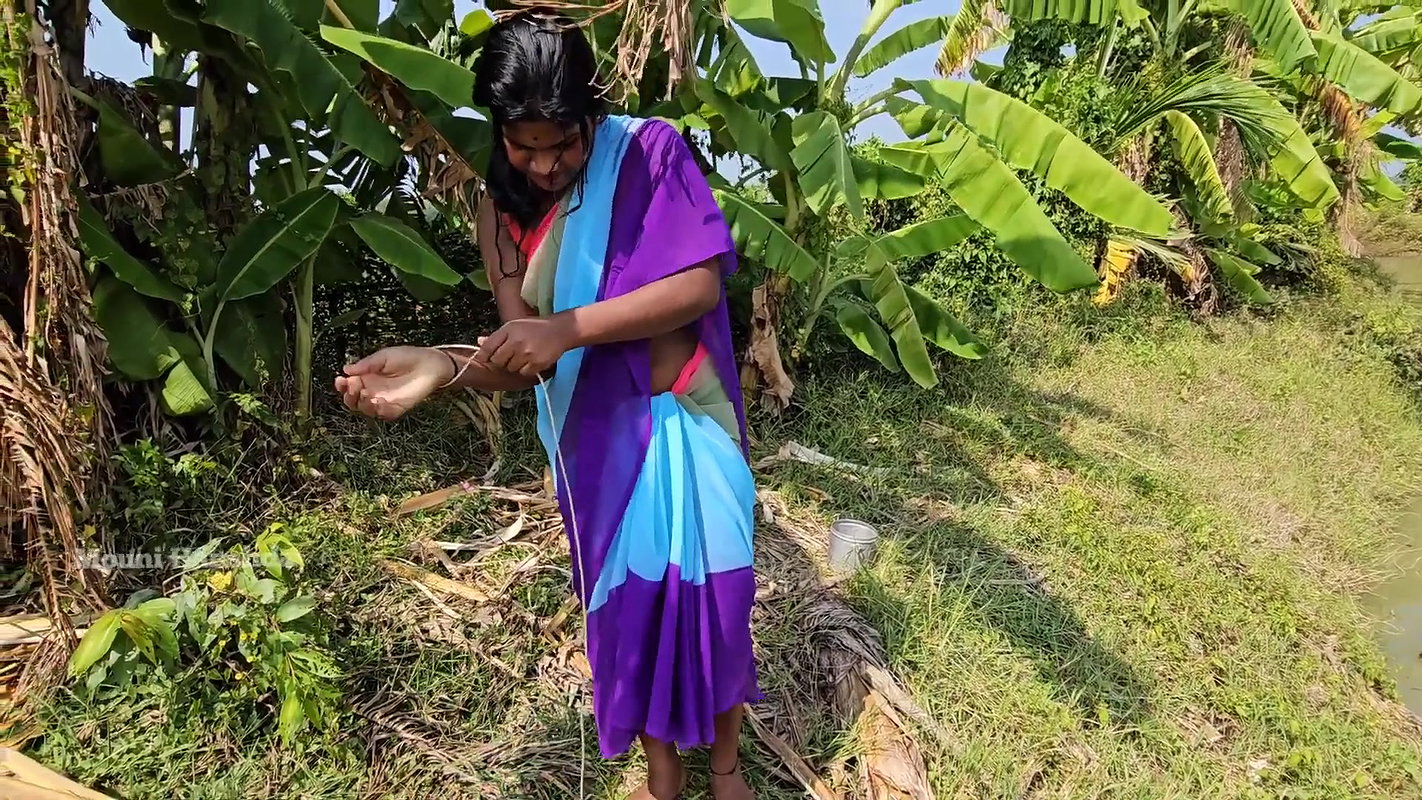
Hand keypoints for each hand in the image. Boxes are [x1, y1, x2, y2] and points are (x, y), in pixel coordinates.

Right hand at [333, 346, 453, 420]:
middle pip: (353, 401)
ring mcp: (383, 401)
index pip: (348, 386)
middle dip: (349, 395)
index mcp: (367, 378)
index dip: (342, 385)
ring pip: (364, 409)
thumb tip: (347, 369)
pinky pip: (382, 414)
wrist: (430, 364)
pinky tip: (377, 401)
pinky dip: (377, 410)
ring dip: (361, 403)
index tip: (340, 380)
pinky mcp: (396, 408)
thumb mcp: (384, 356)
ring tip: (365, 393)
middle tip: (354, 385)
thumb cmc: (408, 357)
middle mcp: (372, 391)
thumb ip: (366, 364)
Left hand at [473, 316, 573, 377]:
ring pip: (510, 368)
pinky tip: (531, 361)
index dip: (483, 355)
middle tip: (511, 355)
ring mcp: (526, 353)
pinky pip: (523, 373)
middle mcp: (516, 341)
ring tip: (523, 356)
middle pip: (497, 361)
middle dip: (501, 360)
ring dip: (514, 365)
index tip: (484, 359)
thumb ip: (497, 336)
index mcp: (508, 330)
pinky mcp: (536, 363)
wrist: (560, 330)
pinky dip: (526, 370)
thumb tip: (479, 342)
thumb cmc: (535, 328)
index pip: (487, 347)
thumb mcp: (514, 326)